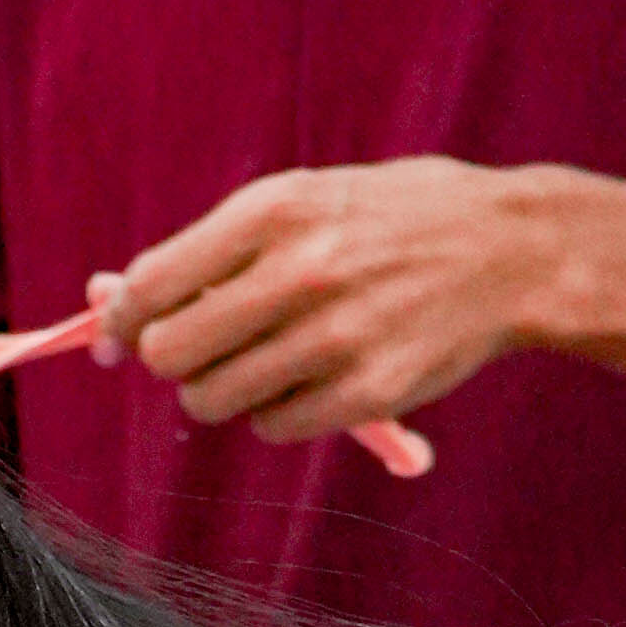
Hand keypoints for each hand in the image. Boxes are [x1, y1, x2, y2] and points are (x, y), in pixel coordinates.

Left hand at [94, 158, 568, 440]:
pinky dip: (276, 414)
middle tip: (205, 348)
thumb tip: (113, 302)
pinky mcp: (368, 392)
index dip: (121, 318)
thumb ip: (215, 248)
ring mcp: (335, 337)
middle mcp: (299, 272)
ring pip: (213, 399)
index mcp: (274, 210)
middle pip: (170, 353)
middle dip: (173, 358)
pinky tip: (310, 381)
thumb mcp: (307, 199)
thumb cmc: (393, 221)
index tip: (120, 334)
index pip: (151, 285)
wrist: (513, 250)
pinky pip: (273, 427)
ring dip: (223, 391)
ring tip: (266, 361)